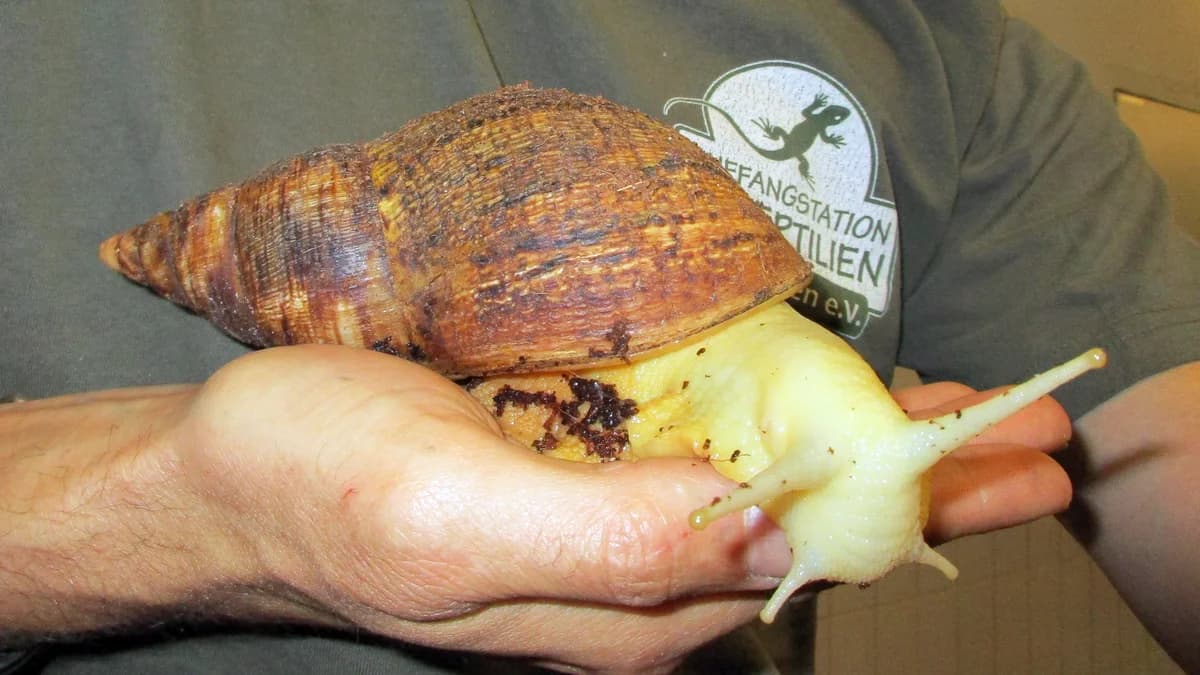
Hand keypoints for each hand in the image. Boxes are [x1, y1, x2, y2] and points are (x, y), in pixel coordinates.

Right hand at [170, 347, 1072, 671]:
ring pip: (763, 483)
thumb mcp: (453, 520)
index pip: (808, 562)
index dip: (916, 511)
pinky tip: (811, 391)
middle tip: (1026, 440)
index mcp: (622, 612)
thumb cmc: (324, 488)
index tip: (1009, 464)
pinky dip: (774, 413)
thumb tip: (761, 528)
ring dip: (860, 445)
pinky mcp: (570, 471)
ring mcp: (603, 523)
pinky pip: (701, 444)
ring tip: (951, 412)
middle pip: (808, 529)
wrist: (228, 469)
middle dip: (919, 486)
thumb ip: (606, 539)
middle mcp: (629, 581)